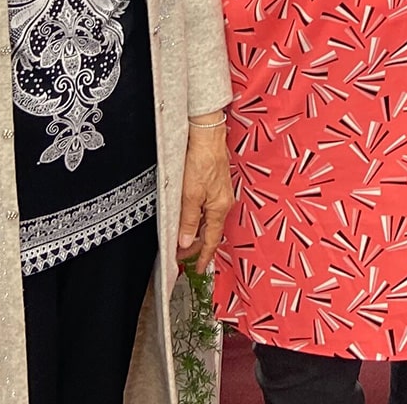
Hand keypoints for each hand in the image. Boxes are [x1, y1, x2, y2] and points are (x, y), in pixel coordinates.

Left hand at [178, 115, 232, 270]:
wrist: (208, 137)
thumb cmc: (201, 162)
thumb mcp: (190, 195)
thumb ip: (188, 220)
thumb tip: (185, 242)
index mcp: (219, 208)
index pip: (211, 240)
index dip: (204, 256)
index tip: (199, 268)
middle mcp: (224, 202)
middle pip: (211, 231)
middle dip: (197, 245)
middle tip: (182, 255)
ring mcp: (221, 193)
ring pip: (209, 220)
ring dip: (197, 231)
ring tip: (183, 238)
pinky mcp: (216, 184)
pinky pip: (209, 209)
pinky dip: (200, 218)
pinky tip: (191, 216)